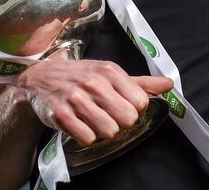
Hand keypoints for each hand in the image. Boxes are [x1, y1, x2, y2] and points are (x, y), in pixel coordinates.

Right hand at [10, 59, 172, 145]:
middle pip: (127, 119)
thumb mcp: (109, 73)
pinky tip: (80, 124)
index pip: (140, 102)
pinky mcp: (62, 115)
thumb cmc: (80, 76)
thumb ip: (141, 82)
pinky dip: (87, 136)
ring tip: (93, 119)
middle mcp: (94, 83)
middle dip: (120, 121)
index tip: (122, 105)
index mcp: (109, 71)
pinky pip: (88, 138)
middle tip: (108, 114)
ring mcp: (76, 99)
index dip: (133, 108)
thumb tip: (169, 84)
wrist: (40, 78)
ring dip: (103, 130)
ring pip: (109, 131)